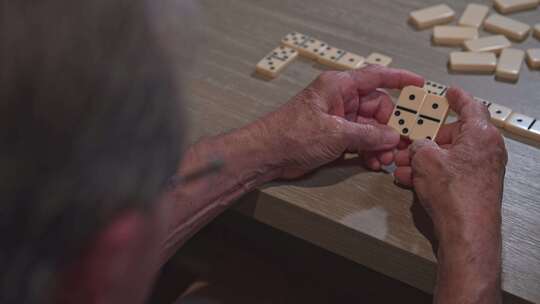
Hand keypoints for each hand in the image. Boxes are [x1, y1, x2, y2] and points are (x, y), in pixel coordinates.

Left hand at [255, 65, 423, 178]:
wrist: (267, 154)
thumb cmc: (291, 134)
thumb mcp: (335, 133)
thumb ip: (368, 135)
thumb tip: (393, 136)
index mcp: (339, 87)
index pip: (375, 77)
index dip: (399, 80)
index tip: (419, 85)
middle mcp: (340, 100)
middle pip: (377, 108)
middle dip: (389, 127)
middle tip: (399, 144)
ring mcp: (338, 119)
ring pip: (370, 128)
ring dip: (379, 144)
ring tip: (384, 160)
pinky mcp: (334, 137)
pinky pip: (360, 141)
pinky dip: (368, 151)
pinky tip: (373, 163)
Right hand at [394, 88, 506, 303]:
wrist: (466, 231)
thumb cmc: (456, 194)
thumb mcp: (425, 159)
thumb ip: (419, 144)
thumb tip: (418, 145)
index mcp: (481, 135)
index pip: (470, 106)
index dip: (456, 98)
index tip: (449, 92)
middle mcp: (485, 151)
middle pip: (452, 134)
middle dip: (425, 138)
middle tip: (408, 139)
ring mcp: (480, 170)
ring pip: (446, 156)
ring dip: (422, 158)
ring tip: (401, 164)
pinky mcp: (472, 187)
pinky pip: (448, 172)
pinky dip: (430, 173)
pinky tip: (410, 179)